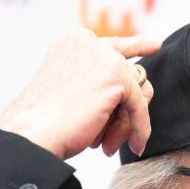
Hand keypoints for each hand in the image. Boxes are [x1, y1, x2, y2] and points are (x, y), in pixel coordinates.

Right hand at [0, 29, 160, 159]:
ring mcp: (104, 58)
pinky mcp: (116, 79)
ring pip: (135, 95)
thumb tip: (144, 88)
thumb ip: (101, 81)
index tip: (155, 45)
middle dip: (123, 112)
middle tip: (108, 140)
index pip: (114, 46)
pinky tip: (136, 145)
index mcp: (73, 43)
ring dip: (125, 125)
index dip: (137, 46)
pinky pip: (140, 108)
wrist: (33, 134)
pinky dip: (140, 129)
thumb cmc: (47, 122)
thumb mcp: (74, 91)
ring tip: (107, 144)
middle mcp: (89, 43)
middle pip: (130, 77)